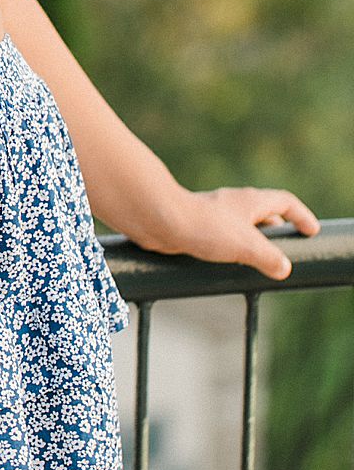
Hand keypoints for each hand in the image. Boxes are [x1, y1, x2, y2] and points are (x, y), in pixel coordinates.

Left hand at [159, 186, 320, 279]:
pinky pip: (223, 236)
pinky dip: (233, 249)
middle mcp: (234, 203)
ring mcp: (215, 214)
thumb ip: (269, 258)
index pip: (284, 202)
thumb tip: (283, 268)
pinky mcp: (198, 226)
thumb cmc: (204, 227)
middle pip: (264, 213)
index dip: (301, 216)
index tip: (311, 231)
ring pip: (242, 226)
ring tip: (260, 263)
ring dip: (253, 242)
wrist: (159, 221)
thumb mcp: (246, 246)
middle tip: (286, 251)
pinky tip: (228, 265)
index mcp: (251, 201)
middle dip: (277, 231)